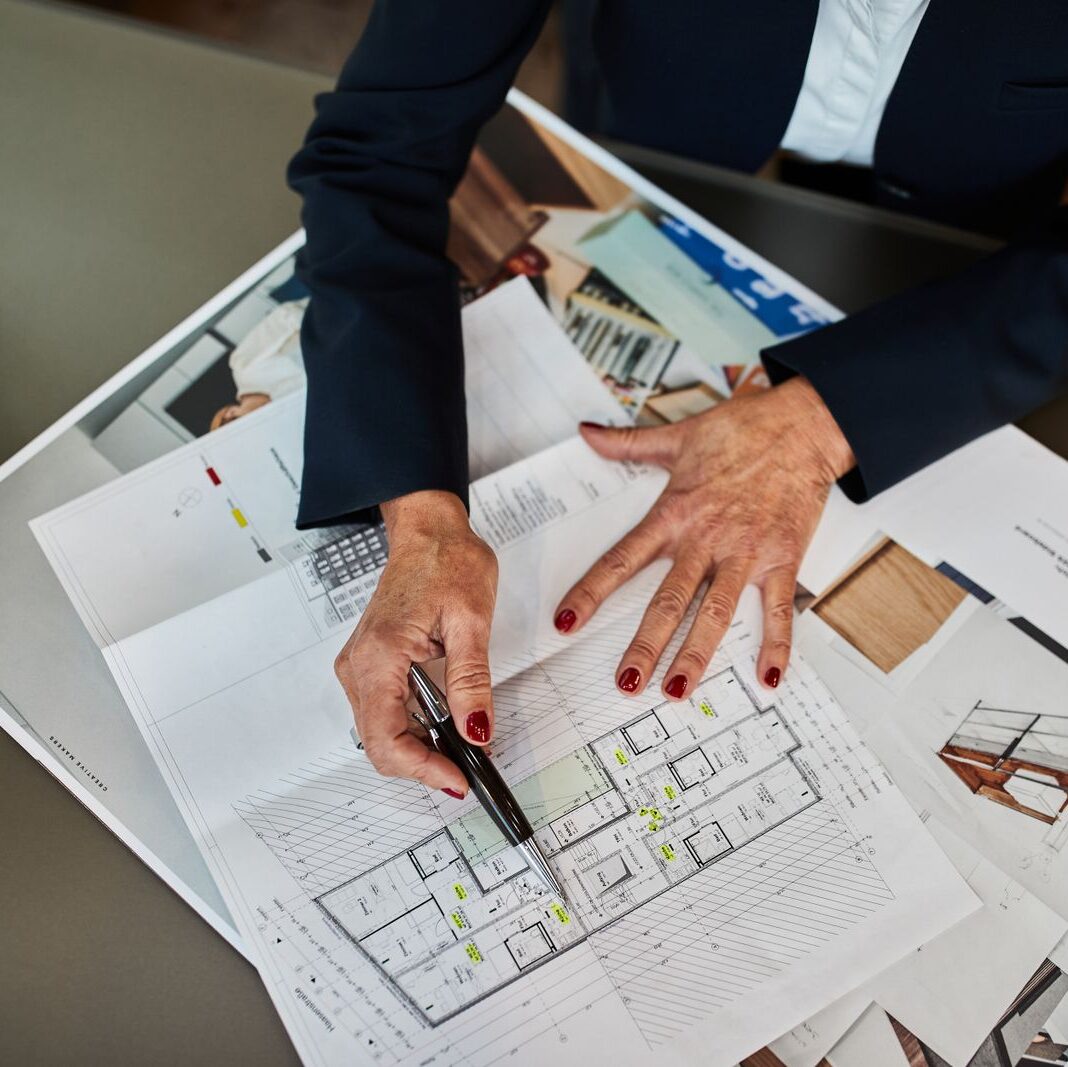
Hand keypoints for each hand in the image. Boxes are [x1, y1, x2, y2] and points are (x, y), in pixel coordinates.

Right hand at [334, 490, 496, 795]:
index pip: (387, 737)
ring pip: (380, 733)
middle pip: (379, 743)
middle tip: (466, 771)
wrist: (429, 533)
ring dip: (418, 750)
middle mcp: (359, 665)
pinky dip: (413, 730)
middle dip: (421, 766)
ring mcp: (361, 666)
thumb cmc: (447, 562)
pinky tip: (444, 728)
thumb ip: (471, 681)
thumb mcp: (471, 622)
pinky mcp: (371, 665)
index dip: (422, 769)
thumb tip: (476, 730)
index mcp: (379, 655)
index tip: (459, 779)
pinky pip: (385, 712)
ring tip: (461, 752)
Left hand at [552, 376, 854, 696]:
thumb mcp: (678, 436)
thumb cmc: (743, 429)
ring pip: (716, 612)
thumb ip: (628, 444)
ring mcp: (745, 552)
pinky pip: (778, 608)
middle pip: (668, 600)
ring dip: (697, 653)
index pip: (622, 560)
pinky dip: (776, 644)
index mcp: (675, 514)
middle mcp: (706, 539)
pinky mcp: (783, 558)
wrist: (803, 424)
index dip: (591, 593)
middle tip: (627, 682)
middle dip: (645, 644)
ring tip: (678, 689)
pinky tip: (768, 677)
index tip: (566, 622)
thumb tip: (588, 433)